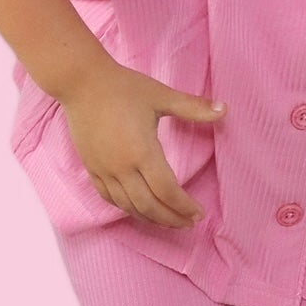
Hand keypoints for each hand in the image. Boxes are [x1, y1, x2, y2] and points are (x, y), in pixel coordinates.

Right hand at [59, 60, 225, 226]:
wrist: (81, 82)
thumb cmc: (123, 87)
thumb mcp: (161, 95)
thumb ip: (192, 107)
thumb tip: (224, 109)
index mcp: (142, 151)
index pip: (167, 191)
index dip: (184, 206)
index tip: (198, 213)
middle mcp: (122, 167)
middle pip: (149, 206)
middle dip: (170, 219)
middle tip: (188, 224)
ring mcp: (104, 170)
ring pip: (128, 206)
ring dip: (150, 218)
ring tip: (167, 221)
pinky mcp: (91, 168)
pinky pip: (109, 198)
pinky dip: (126, 208)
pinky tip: (137, 209)